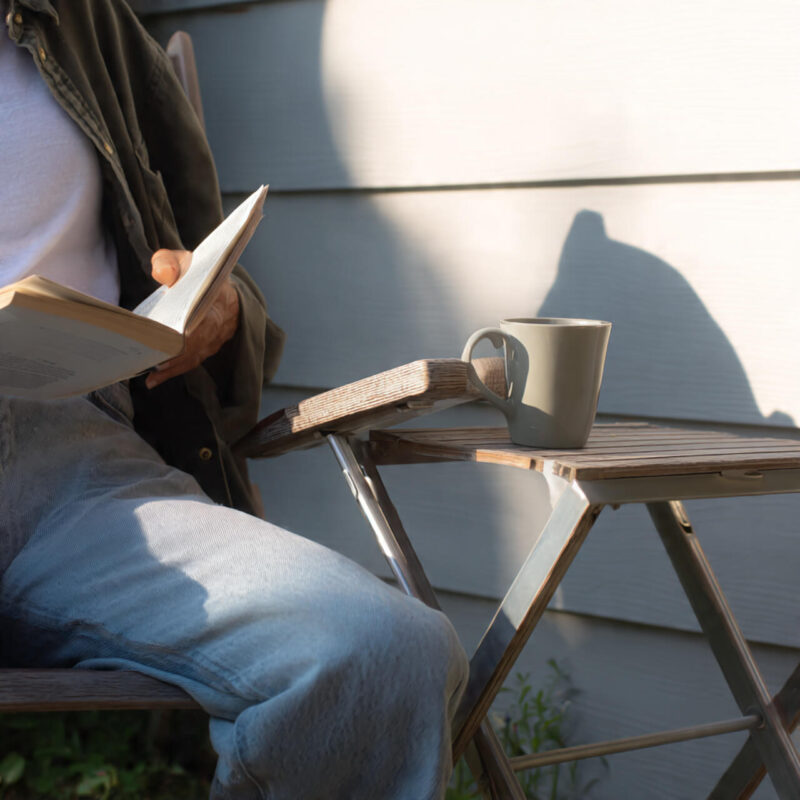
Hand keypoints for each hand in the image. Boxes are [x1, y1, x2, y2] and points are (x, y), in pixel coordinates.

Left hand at [145, 248, 239, 388]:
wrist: (221, 291)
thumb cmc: (199, 275)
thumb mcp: (186, 261)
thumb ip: (171, 262)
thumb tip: (164, 275)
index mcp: (216, 298)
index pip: (204, 318)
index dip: (188, 329)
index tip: (172, 335)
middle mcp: (218, 325)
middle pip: (195, 343)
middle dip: (173, 351)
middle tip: (149, 356)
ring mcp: (213, 341)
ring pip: (191, 357)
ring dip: (170, 366)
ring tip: (147, 372)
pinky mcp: (204, 351)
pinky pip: (188, 364)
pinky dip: (171, 372)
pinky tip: (152, 381)